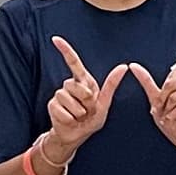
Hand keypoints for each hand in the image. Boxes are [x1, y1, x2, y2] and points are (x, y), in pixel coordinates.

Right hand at [44, 35, 115, 150]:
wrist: (75, 136)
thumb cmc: (91, 120)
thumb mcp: (104, 105)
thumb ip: (111, 86)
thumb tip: (123, 66)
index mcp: (84, 82)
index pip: (73, 62)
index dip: (65, 50)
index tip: (55, 39)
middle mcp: (70, 85)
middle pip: (77, 86)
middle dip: (86, 101)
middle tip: (87, 111)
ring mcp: (59, 94)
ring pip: (69, 99)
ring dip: (78, 112)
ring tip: (79, 116)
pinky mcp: (52, 105)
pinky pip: (63, 111)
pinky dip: (70, 119)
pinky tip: (70, 120)